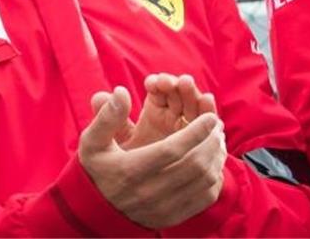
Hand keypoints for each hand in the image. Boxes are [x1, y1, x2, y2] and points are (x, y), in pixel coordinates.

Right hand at [78, 86, 227, 227]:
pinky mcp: (172, 218)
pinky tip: (213, 163)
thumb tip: (121, 92)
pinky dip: (214, 179)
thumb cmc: (97, 169)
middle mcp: (148, 192)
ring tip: (217, 140)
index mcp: (130, 170)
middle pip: (193, 165)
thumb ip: (107, 117)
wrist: (94, 211)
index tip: (209, 117)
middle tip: (216, 126)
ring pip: (202, 182)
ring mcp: (162, 208)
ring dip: (215, 158)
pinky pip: (204, 200)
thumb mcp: (92, 142)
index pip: (171, 150)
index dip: (195, 132)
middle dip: (210, 141)